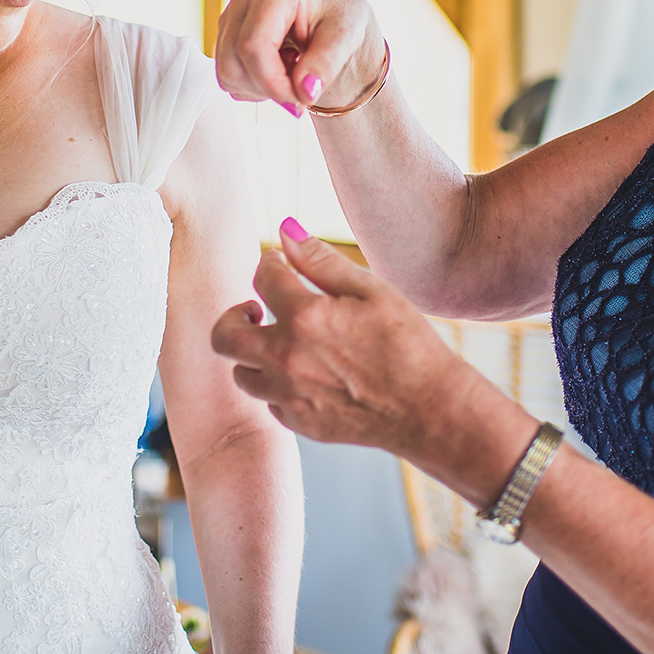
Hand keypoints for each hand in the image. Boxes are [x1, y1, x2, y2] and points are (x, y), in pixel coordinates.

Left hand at [211, 223, 477, 458]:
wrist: (429, 411)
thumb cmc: (409, 345)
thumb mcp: (372, 291)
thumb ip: (322, 261)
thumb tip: (286, 230)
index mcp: (305, 317)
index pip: (263, 277)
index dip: (271, 264)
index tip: (281, 265)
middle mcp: (286, 359)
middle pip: (224, 334)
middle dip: (236, 314)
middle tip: (258, 310)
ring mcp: (289, 396)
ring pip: (240, 372)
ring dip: (253, 353)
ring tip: (282, 343)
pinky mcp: (299, 423)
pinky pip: (268, 401)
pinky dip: (276, 385)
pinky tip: (304, 374)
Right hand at [216, 0, 382, 116]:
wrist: (329, 16)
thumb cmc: (337, 17)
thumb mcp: (345, 37)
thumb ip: (326, 64)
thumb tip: (306, 91)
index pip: (253, 46)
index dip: (273, 81)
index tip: (301, 97)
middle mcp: (244, 2)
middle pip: (234, 63)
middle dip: (268, 88)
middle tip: (300, 87)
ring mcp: (230, 21)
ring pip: (226, 74)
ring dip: (260, 89)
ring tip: (290, 72)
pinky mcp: (225, 38)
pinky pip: (227, 78)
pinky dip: (253, 87)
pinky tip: (276, 71)